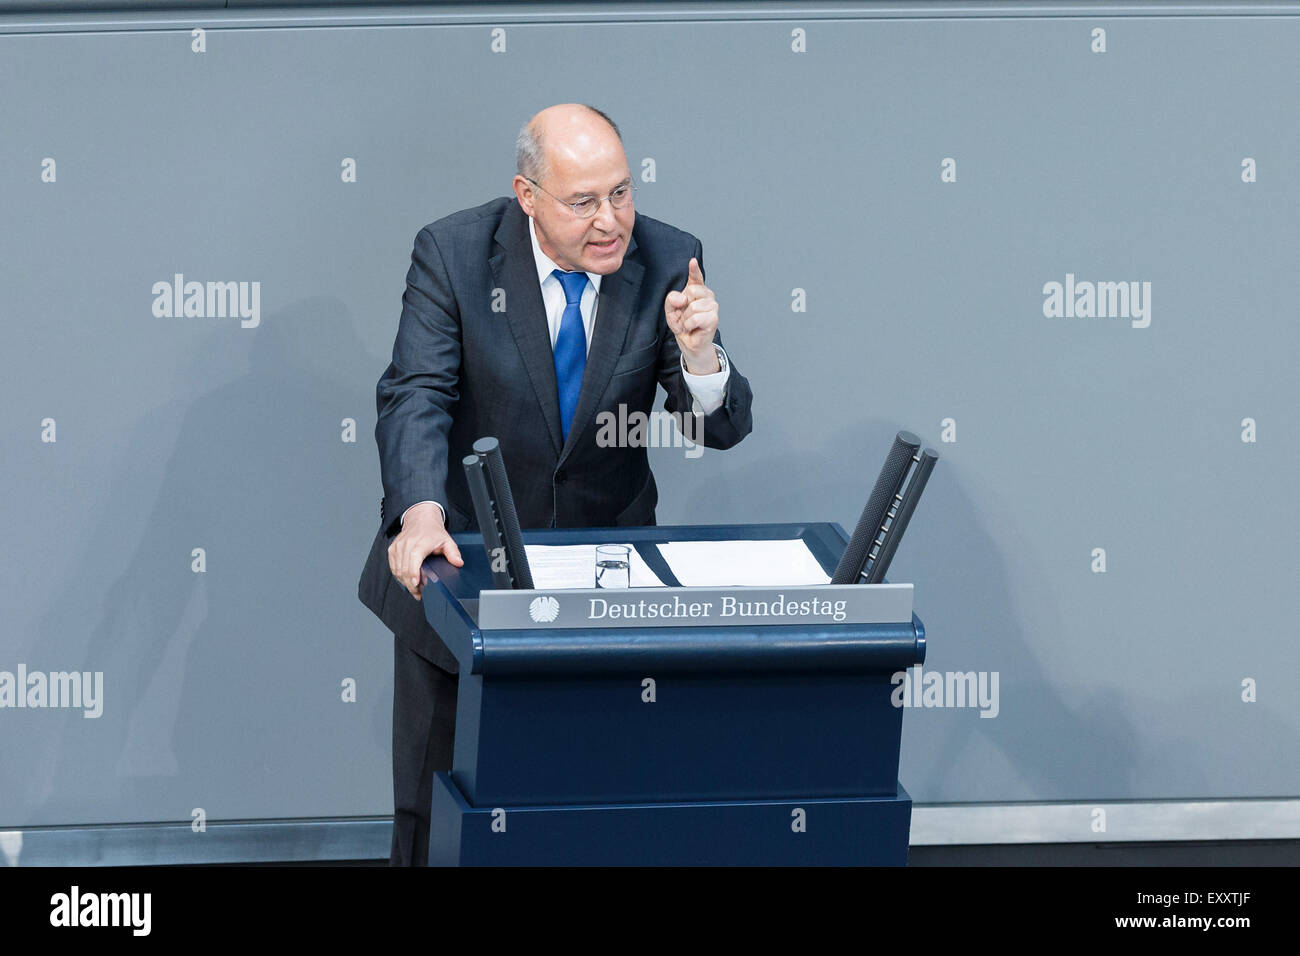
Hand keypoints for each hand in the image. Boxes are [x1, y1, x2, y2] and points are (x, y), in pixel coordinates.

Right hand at [387, 501, 462, 601]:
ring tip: (416, 587)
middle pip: (404, 570)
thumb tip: (458, 562)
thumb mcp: (447, 541)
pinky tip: (408, 579)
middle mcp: (406, 544)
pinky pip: (393, 567)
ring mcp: (397, 547)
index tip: (417, 585)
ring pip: (397, 571)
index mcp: (420, 543)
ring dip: (405, 582)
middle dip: (412, 585)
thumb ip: (453, 553)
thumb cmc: (432, 531)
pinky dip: (399, 576)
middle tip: (419, 592)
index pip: (413, 560)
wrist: (420, 520)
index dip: (414, 574)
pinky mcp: (392, 550)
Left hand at [664, 257, 720, 373]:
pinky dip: (689, 325)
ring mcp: (713, 306)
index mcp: (696, 291)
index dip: (694, 269)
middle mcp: (707, 296)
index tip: (692, 262)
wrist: (689, 343)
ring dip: (686, 318)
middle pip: (692, 290)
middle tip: (684, 316)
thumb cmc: (683, 325)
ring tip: (688, 323)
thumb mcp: (671, 311)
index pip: (696, 277)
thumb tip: (682, 298)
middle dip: (683, 306)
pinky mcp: (714, 318)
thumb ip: (671, 300)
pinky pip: (695, 318)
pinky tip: (692, 327)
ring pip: (693, 306)